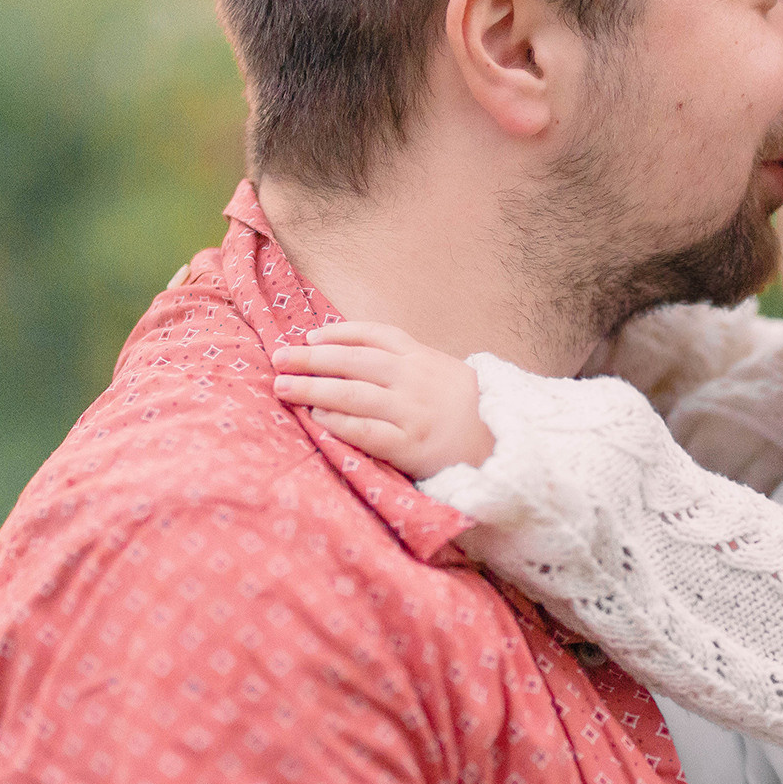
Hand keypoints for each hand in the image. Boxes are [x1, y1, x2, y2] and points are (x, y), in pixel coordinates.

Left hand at [271, 321, 495, 479]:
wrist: (503, 449)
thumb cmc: (466, 413)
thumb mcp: (445, 373)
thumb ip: (409, 362)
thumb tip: (354, 352)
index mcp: (424, 359)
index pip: (376, 337)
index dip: (340, 334)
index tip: (310, 337)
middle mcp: (416, 381)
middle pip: (355, 362)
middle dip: (312, 359)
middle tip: (279, 358)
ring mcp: (412, 413)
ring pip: (353, 394)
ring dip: (313, 388)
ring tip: (283, 387)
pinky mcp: (410, 446)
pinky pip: (365, 430)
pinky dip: (338, 421)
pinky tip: (316, 416)